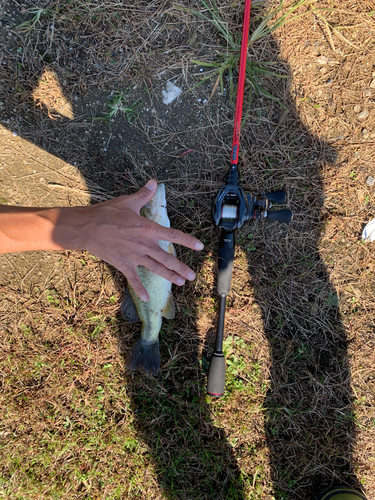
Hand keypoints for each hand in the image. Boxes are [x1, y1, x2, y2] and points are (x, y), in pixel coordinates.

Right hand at [75, 179, 203, 301]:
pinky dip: (141, 290)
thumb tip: (153, 182)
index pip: (173, 235)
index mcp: (148, 229)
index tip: (200, 246)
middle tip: (192, 275)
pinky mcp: (124, 264)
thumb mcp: (128, 202)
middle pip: (168, 258)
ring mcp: (135, 256)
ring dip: (170, 276)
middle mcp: (145, 244)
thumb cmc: (107, 213)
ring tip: (181, 283)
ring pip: (157, 269)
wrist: (87, 227)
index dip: (188, 241)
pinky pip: (134, 280)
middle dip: (182, 268)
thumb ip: (143, 194)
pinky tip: (147, 298)